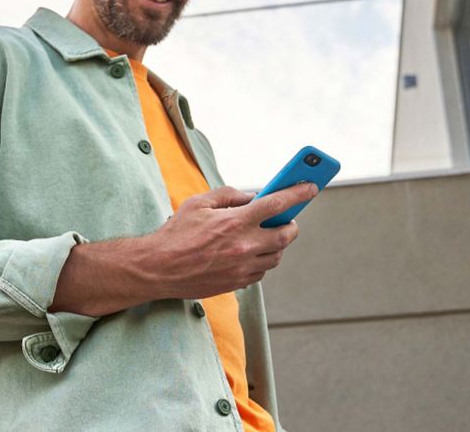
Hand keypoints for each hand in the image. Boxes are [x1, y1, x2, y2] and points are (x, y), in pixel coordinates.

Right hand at [141, 183, 317, 299]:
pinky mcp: (237, 283)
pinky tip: (251, 252)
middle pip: (286, 235)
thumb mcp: (199, 203)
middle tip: (287, 218)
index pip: (278, 204)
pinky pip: (261, 271)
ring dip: (277, 244)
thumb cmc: (176, 233)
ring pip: (276, 256)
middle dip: (291, 224)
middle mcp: (244, 246)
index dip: (298, 193)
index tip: (311, 187)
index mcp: (235, 222)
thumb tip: (251, 197)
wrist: (158, 268)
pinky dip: (262, 260)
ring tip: (267, 235)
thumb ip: (228, 195)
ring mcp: (242, 268)